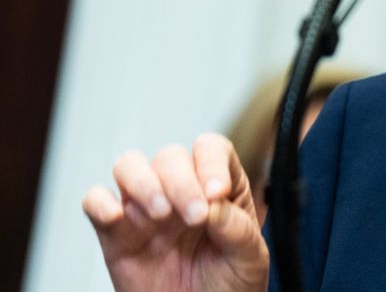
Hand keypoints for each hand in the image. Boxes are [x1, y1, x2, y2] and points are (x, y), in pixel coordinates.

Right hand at [83, 133, 268, 291]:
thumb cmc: (228, 285)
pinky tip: (116, 217)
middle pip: (170, 156)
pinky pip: (94, 200)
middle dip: (182, 182)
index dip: (212, 163)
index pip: (211, 149)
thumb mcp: (249, 259)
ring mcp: (145, 208)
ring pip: (129, 165)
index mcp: (217, 188)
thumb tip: (215, 204)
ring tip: (161, 215)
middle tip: (194, 218)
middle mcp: (180, 190)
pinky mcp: (115, 233)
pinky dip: (99, 202)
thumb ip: (237, 229)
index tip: (216, 194)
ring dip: (143, 183)